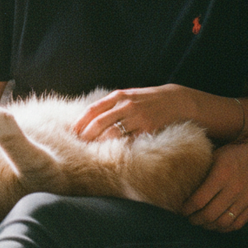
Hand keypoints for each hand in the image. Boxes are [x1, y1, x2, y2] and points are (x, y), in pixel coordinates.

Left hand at [73, 85, 190, 140]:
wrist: (175, 100)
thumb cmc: (147, 99)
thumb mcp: (129, 95)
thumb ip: (112, 103)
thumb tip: (91, 116)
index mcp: (119, 96)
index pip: (94, 109)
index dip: (81, 121)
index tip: (72, 131)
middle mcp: (126, 105)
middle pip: (100, 122)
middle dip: (86, 134)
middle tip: (78, 144)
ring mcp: (137, 118)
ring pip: (112, 133)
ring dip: (99, 143)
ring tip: (90, 151)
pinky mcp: (147, 129)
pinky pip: (128, 140)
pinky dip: (118, 147)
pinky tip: (111, 153)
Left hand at [182, 128, 247, 231]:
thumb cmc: (234, 152)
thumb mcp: (215, 155)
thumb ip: (202, 172)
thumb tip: (184, 187)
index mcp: (221, 174)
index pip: (199, 200)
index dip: (187, 208)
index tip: (182, 210)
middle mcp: (235, 188)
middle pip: (210, 214)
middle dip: (195, 219)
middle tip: (190, 218)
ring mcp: (247, 198)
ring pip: (223, 222)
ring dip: (209, 226)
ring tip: (202, 222)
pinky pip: (238, 224)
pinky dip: (225, 228)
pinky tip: (217, 224)